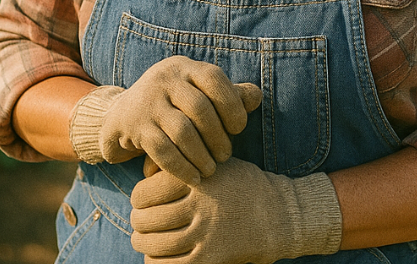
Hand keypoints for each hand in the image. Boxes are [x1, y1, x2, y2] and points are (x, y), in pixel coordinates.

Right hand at [68, 56, 261, 184]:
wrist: (121, 114)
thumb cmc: (173, 105)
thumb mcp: (197, 93)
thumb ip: (228, 95)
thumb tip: (256, 97)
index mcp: (184, 67)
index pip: (214, 78)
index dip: (232, 104)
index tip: (239, 128)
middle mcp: (164, 78)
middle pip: (200, 108)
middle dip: (218, 136)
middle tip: (227, 155)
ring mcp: (147, 101)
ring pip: (182, 131)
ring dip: (201, 155)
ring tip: (212, 170)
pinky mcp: (133, 126)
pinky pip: (163, 150)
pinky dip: (182, 168)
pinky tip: (194, 179)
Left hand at [130, 157, 341, 263]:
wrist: (279, 214)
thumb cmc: (242, 185)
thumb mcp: (217, 163)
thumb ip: (185, 164)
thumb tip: (144, 172)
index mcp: (198, 177)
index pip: (147, 190)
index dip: (138, 196)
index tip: (140, 198)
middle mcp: (200, 204)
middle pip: (148, 218)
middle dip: (138, 221)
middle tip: (137, 220)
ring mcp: (205, 232)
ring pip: (156, 244)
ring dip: (143, 244)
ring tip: (142, 239)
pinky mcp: (211, 257)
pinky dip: (156, 263)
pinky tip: (154, 258)